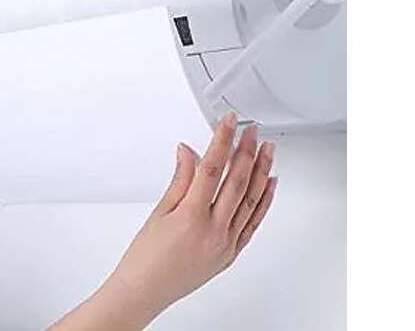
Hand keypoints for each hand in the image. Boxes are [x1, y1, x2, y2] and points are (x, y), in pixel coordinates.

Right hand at [50, 113, 276, 329]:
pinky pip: (253, 223)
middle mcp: (213, 230)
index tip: (229, 123)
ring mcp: (226, 243)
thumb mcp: (159, 212)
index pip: (213, 168)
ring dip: (261, 172)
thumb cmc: (145, 258)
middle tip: (252, 131)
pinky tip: (269, 184)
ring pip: (250, 200)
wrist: (145, 291)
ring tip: (267, 151)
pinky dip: (263, 202)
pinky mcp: (231, 253)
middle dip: (246, 151)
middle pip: (236, 181)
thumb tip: (189, 152)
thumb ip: (180, 180)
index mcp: (191, 216)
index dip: (223, 140)